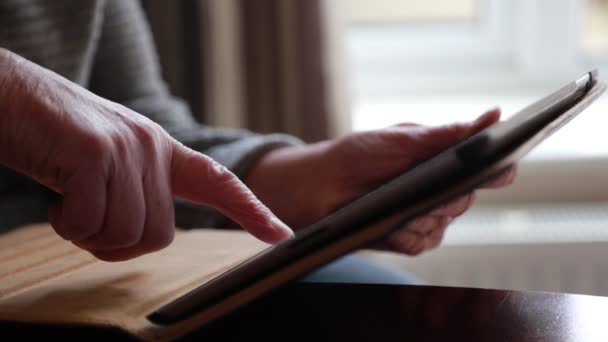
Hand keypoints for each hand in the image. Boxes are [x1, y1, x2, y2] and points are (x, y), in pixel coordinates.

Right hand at [0, 49, 292, 260]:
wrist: (9, 96)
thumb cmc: (57, 138)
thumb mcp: (111, 163)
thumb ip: (138, 190)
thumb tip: (152, 232)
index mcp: (161, 150)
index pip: (218, 182)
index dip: (251, 210)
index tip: (280, 234)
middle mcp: (152, 147)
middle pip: (160, 234)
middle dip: (119, 243)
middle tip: (87, 221)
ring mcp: (126, 148)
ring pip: (129, 234)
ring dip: (91, 235)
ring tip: (70, 205)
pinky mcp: (95, 154)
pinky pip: (93, 224)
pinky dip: (69, 226)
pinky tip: (57, 201)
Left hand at [247, 109, 514, 255]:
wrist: (319, 185)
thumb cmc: (359, 154)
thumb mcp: (401, 138)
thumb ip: (445, 135)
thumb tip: (493, 115)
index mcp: (442, 161)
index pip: (486, 168)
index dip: (499, 169)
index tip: (503, 168)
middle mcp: (438, 190)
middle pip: (465, 200)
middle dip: (449, 198)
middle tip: (431, 193)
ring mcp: (424, 216)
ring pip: (443, 224)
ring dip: (423, 218)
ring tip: (401, 209)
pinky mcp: (407, 238)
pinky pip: (421, 242)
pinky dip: (408, 235)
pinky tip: (393, 227)